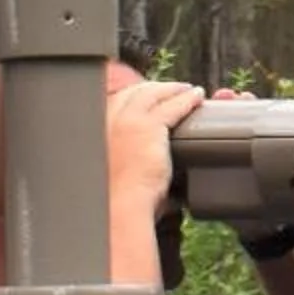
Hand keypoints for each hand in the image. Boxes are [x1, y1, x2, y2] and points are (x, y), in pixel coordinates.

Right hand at [103, 79, 206, 204]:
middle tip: (171, 90)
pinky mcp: (149, 126)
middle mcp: (108, 120)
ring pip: (153, 94)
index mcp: (96, 131)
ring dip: (172, 90)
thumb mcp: (111, 176)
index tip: (146, 98)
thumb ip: (122, 164)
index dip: (133, 98)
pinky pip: (173, 106)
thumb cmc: (115, 201)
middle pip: (133, 93)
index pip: (115, 103)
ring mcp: (127, 120)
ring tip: (187, 90)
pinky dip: (187, 99)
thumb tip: (141, 170)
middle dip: (153, 89)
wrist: (118, 205)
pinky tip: (197, 97)